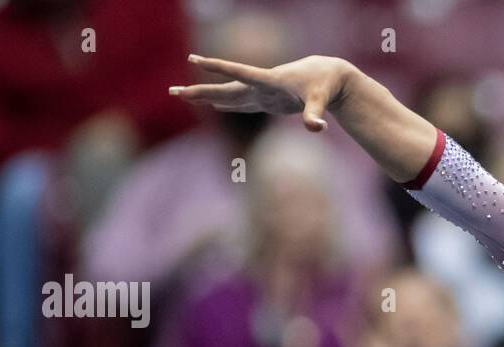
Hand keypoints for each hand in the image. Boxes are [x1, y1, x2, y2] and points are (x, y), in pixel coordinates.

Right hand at [171, 53, 356, 131]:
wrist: (331, 76)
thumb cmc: (325, 86)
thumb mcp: (321, 100)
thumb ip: (315, 114)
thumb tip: (316, 128)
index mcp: (269, 80)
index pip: (239, 73)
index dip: (217, 68)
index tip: (194, 60)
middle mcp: (260, 85)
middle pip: (225, 88)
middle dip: (199, 90)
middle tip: (173, 92)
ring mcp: (261, 93)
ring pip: (229, 94)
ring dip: (206, 96)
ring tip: (182, 94)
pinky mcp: (266, 100)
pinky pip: (240, 102)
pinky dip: (225, 103)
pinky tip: (214, 103)